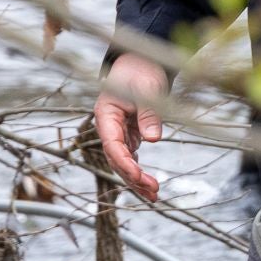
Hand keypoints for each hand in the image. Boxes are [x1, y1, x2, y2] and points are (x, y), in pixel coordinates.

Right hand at [93, 53, 168, 200]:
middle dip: (133, 178)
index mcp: (106, 115)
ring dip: (137, 181)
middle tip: (153, 191)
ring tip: (154, 196)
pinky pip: (131, 159)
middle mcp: (109, 128)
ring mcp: (118, 134)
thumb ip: (148, 113)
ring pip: (123, 163)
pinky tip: (150, 187)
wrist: (140, 64)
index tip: (139, 176)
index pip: (112, 145)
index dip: (125, 163)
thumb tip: (153, 139)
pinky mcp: (128, 137)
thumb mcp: (147, 89)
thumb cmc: (141, 73)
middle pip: (117, 160)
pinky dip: (140, 173)